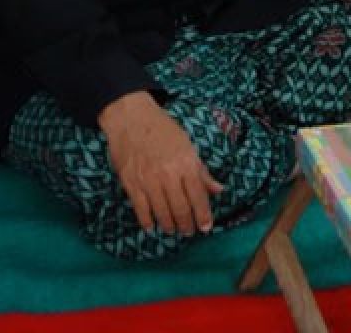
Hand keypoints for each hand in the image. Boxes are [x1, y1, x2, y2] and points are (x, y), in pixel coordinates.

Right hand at [98, 91, 222, 235]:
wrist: (131, 118)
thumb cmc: (162, 129)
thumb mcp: (188, 145)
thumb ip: (202, 171)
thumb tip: (218, 189)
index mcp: (186, 164)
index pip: (199, 196)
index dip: (204, 214)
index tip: (206, 226)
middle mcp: (169, 175)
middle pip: (181, 208)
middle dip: (187, 224)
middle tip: (190, 231)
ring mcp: (149, 180)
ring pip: (162, 212)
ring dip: (169, 225)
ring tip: (173, 230)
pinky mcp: (131, 183)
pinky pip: (141, 209)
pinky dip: (147, 221)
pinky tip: (152, 227)